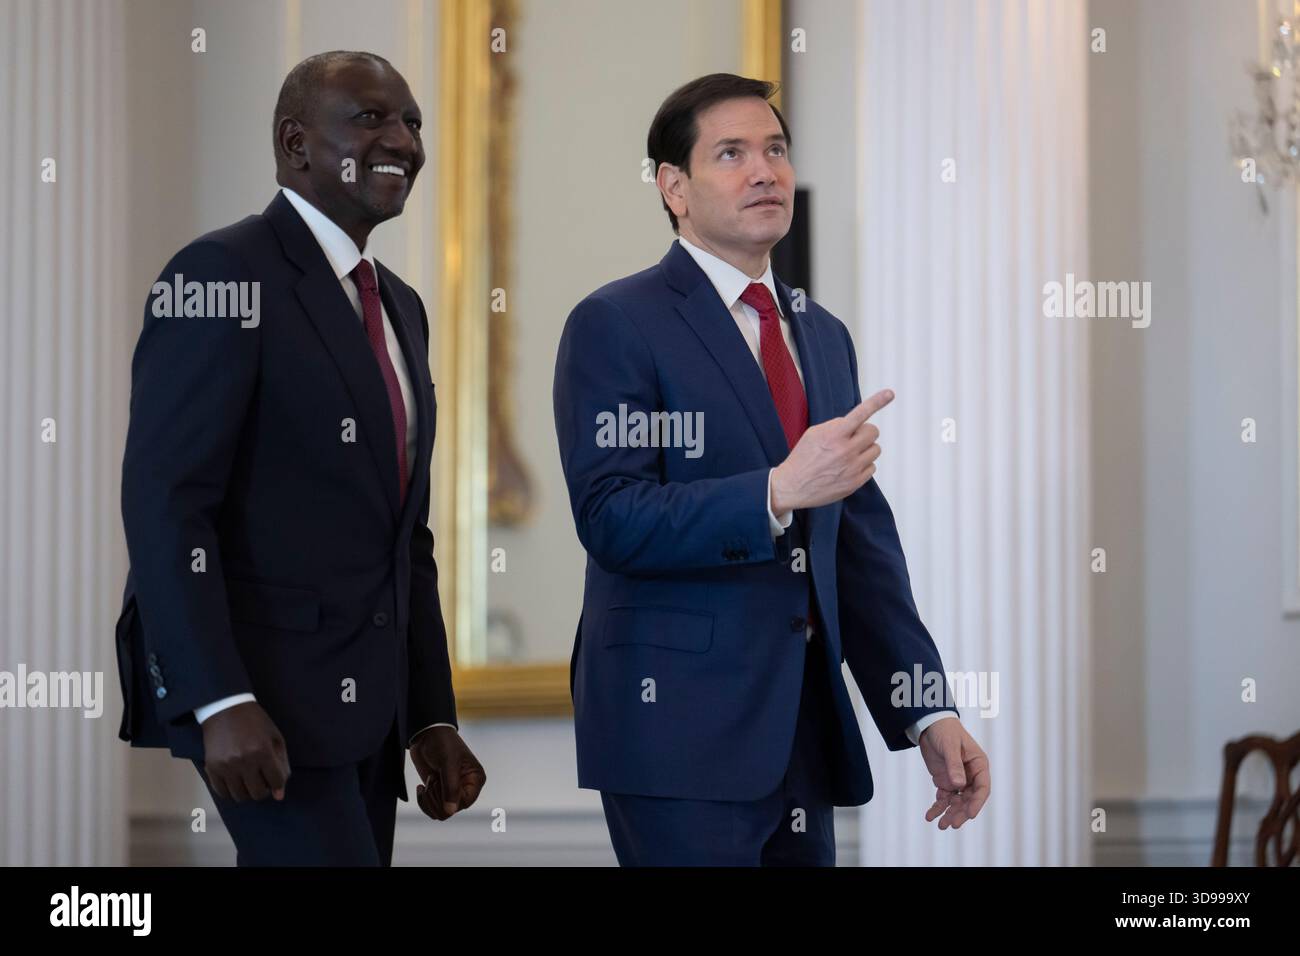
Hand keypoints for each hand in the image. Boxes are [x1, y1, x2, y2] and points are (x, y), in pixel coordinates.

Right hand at [200, 701, 290, 801]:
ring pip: (240, 796)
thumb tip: (280, 793)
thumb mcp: (275, 737)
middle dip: (264, 790)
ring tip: (249, 780)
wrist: (226, 709)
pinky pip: (222, 792)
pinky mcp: (212, 768)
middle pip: (258, 793)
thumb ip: (281, 764)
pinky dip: (231, 792)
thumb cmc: (255, 722)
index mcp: (263, 751)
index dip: (279, 785)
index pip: (276, 781)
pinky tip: (235, 781)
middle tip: (262, 781)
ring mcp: (226, 766)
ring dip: (247, 792)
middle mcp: (244, 761)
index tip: (276, 781)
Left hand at [409, 726, 485, 820]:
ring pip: (440, 813)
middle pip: (451, 811)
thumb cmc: (442, 743)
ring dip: (429, 800)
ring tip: (429, 782)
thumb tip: (450, 811)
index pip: (465, 802)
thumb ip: (450, 787)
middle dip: (436, 798)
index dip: (449, 799)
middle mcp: (465, 788)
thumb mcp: (448, 763)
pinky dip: (423, 802)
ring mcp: (451, 791)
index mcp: (475, 780)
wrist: (427, 735)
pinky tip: (421, 788)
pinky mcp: (438, 792)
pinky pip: (431, 809)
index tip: (439, 783)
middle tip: (433, 780)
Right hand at [770, 388, 893, 512]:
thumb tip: (855, 424)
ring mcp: (852, 468)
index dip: (877, 402)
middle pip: (873, 431)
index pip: (860, 414)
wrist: (792, 486)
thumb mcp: (814, 433)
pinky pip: (872, 467)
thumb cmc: (803, 458)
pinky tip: (848, 467)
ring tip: (849, 454)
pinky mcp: (855, 482)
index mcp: (834, 435)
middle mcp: (846, 450)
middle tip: (853, 437)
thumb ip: (835, 426)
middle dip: (865, 432)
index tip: (890, 393)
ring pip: (876, 449)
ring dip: (865, 449)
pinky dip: (863, 465)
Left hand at [917, 717, 988, 828]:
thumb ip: (954, 765)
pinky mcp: (945, 781)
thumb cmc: (945, 731)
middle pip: (969, 799)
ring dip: (949, 813)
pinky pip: (943, 798)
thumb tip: (959, 784)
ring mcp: (958, 780)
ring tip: (941, 825)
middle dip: (961, 812)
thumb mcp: (950, 746)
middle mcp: (971, 775)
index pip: (982, 788)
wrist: (929, 725)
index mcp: (979, 765)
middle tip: (951, 825)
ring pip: (956, 802)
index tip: (970, 814)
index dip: (977, 803)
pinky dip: (937, 807)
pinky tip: (930, 816)